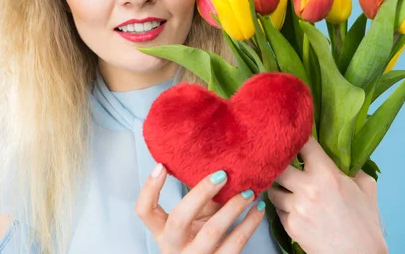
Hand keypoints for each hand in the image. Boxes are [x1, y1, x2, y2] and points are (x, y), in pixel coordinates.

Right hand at [135, 164, 265, 253]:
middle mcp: (175, 247)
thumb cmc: (203, 237)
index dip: (150, 188)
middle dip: (201, 193)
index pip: (145, 211)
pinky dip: (250, 223)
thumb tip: (218, 160)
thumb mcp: (196, 218)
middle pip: (179, 219)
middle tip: (222, 174)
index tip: (162, 165)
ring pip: (212, 232)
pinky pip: (236, 243)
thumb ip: (201, 197)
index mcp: (164, 232)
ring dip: (233, 207)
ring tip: (249, 191)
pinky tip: (259, 208)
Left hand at [267, 137, 387, 253]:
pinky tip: (293, 206)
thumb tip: (343, 155)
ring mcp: (296, 208)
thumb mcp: (366, 186)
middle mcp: (307, 188)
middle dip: (281, 163)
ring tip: (288, 187)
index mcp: (327, 174)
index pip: (303, 144)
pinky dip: (283, 206)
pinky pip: (277, 209)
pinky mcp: (290, 225)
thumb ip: (352, 167)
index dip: (298, 138)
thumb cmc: (365, 222)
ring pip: (273, 188)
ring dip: (280, 186)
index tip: (296, 136)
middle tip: (284, 162)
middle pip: (278, 165)